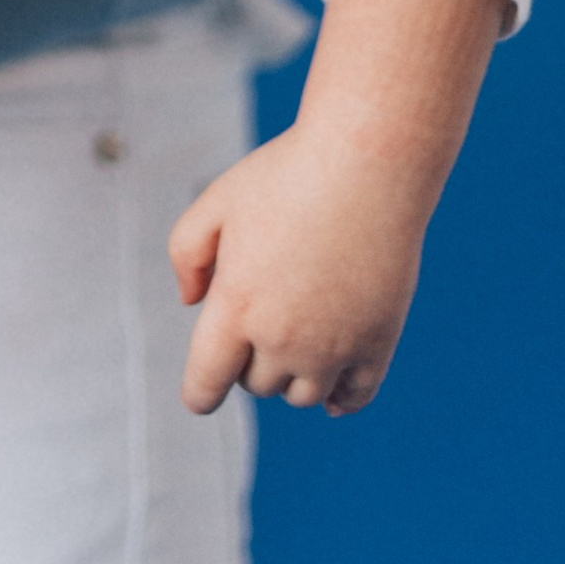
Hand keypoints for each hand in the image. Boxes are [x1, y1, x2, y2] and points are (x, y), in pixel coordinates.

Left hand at [170, 122, 432, 416]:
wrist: (365, 165)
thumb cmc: (285, 176)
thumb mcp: (217, 201)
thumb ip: (187, 253)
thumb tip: (191, 303)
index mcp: (235, 306)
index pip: (206, 383)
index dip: (199, 393)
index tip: (201, 394)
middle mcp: (282, 338)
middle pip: (256, 384)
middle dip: (248, 360)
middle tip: (260, 311)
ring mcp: (334, 347)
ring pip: (302, 395)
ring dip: (291, 376)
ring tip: (294, 335)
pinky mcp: (378, 344)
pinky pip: (353, 398)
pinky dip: (339, 399)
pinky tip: (332, 389)